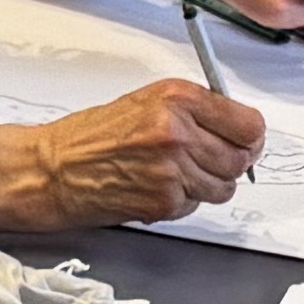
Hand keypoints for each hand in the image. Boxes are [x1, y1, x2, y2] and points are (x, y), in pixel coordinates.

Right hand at [0, 78, 267, 228]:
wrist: (54, 169)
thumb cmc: (93, 136)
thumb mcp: (148, 102)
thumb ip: (196, 111)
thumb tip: (238, 130)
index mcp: (178, 98)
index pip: (249, 124)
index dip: (250, 138)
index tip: (245, 142)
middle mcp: (178, 131)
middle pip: (241, 159)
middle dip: (231, 164)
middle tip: (209, 162)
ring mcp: (172, 169)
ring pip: (224, 187)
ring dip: (208, 185)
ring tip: (178, 175)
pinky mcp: (163, 201)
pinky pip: (196, 205)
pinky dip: (183, 201)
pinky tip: (157, 188)